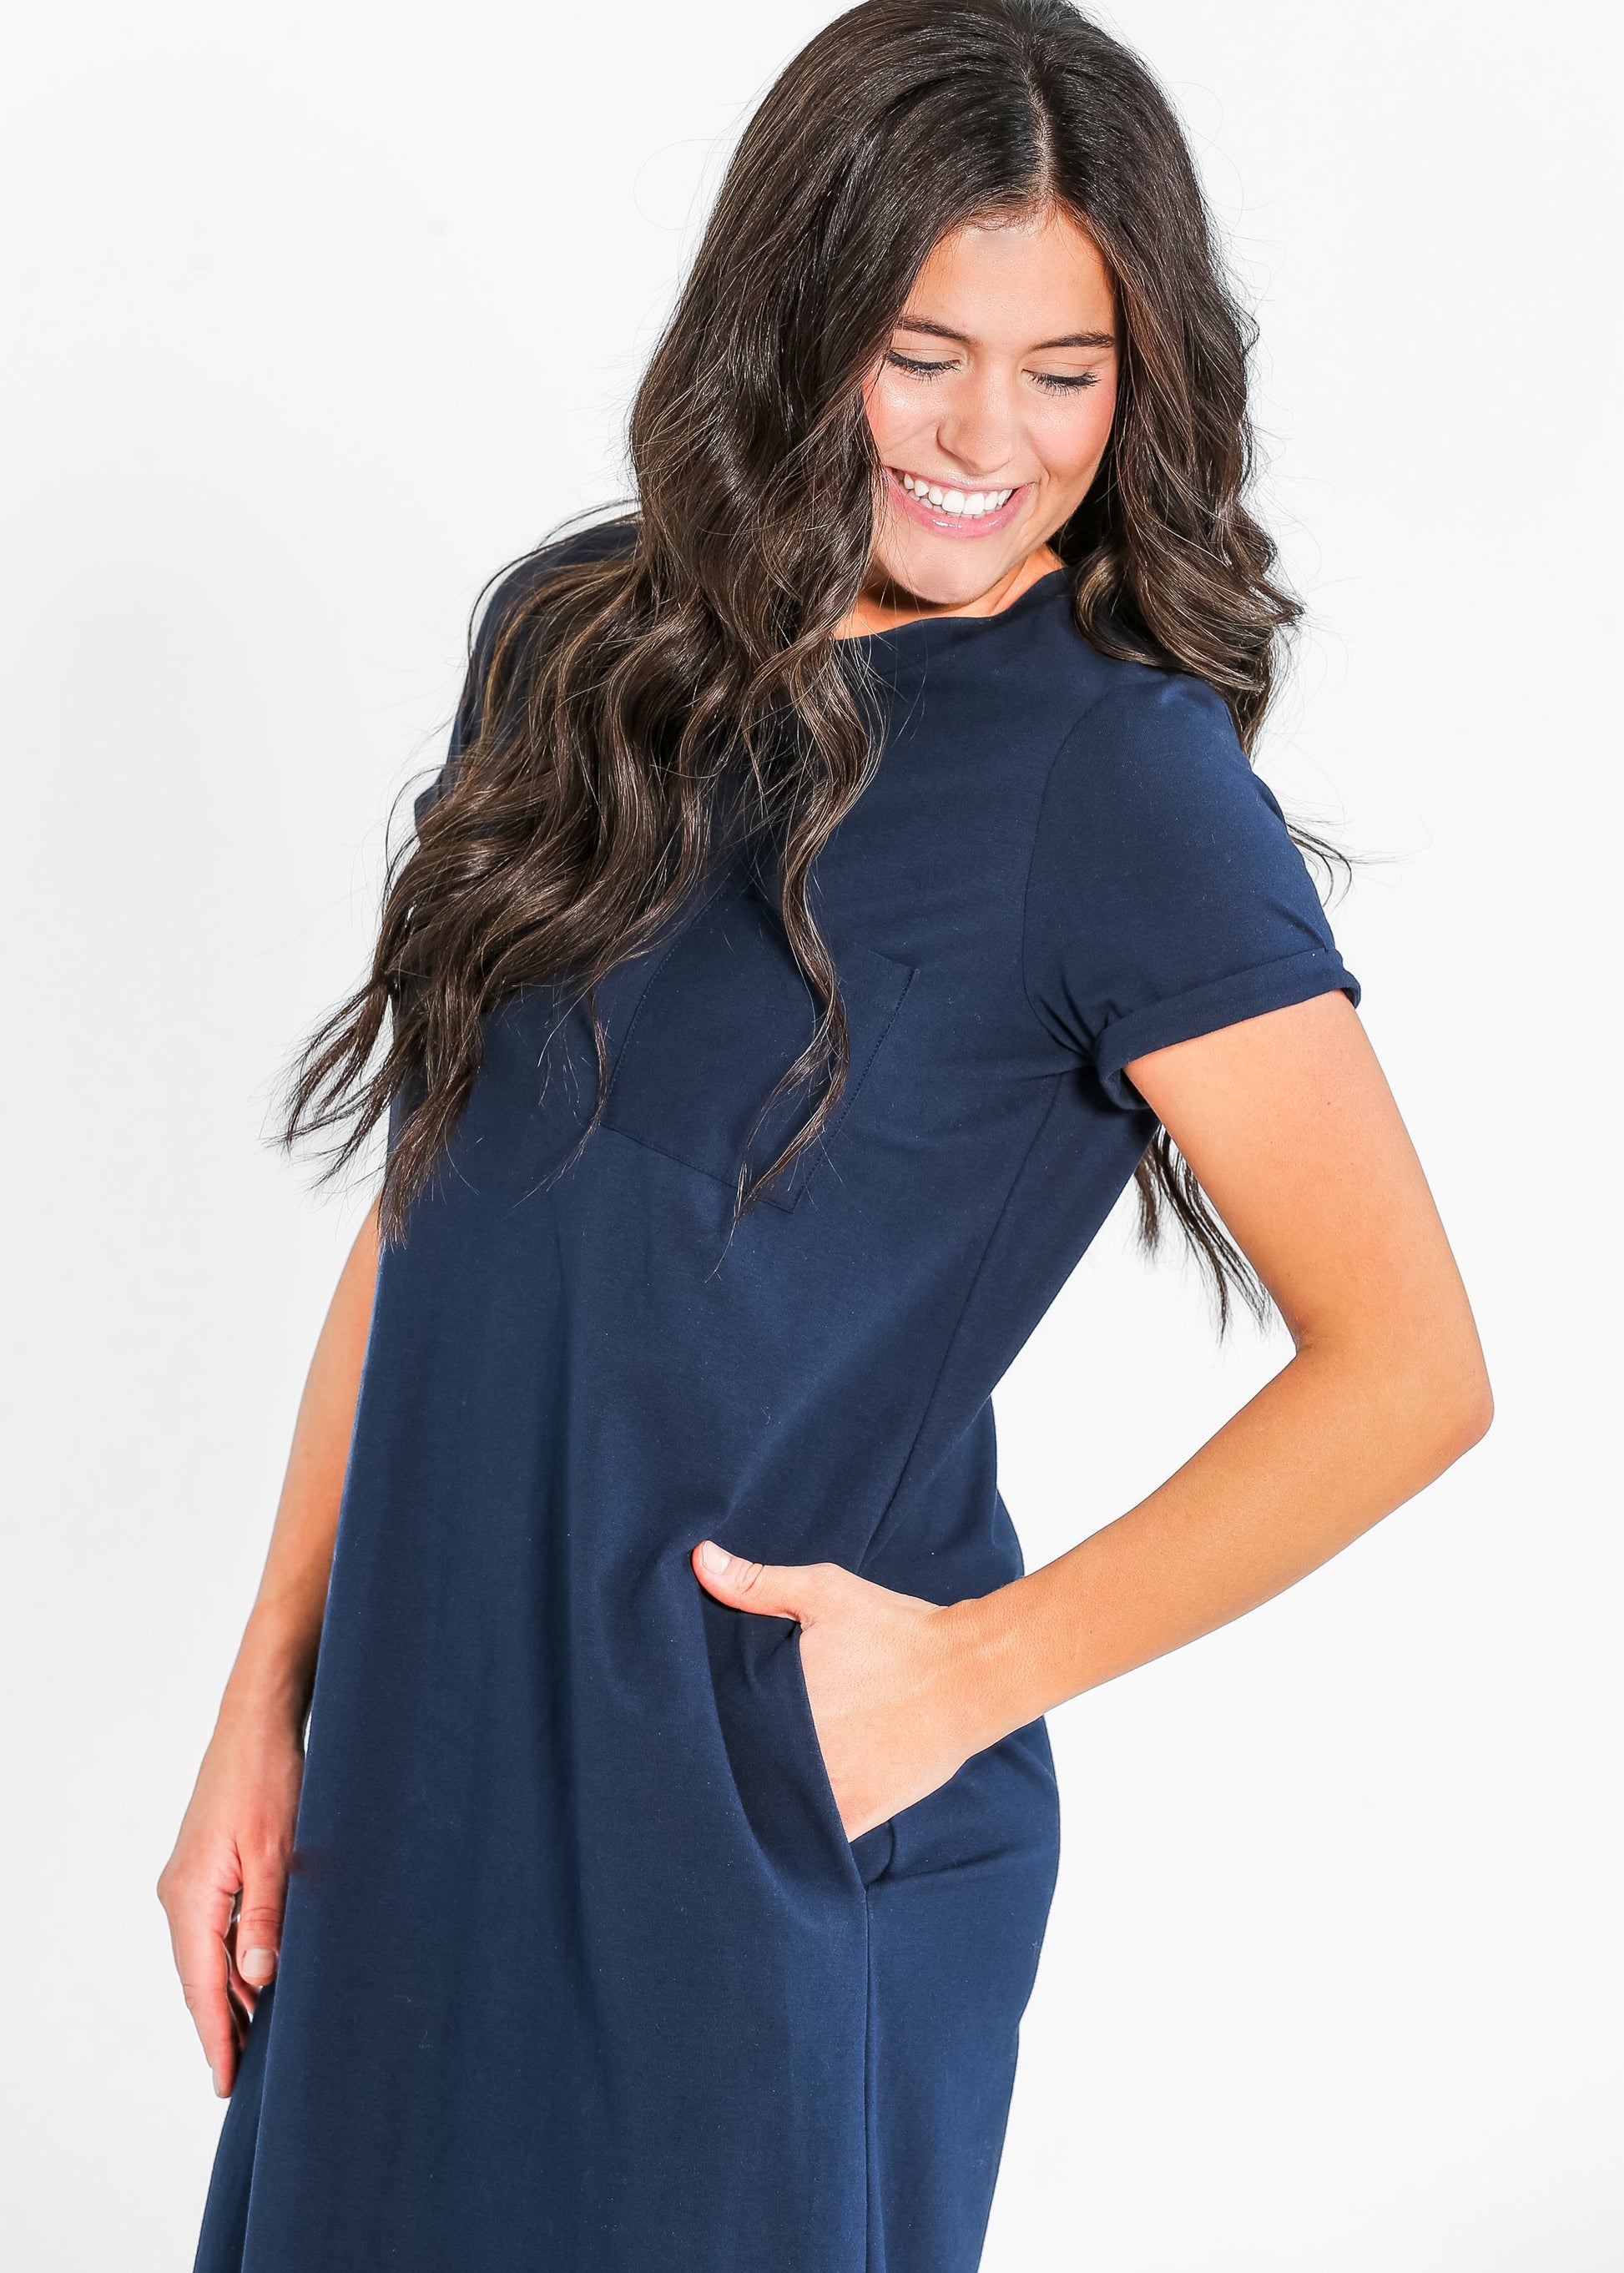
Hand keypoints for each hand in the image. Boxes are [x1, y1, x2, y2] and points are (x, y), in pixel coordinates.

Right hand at [156, 1708, 304, 2096]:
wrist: (257, 1723)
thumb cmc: (269, 1778)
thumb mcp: (279, 1850)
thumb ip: (267, 1916)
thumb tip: (257, 1976)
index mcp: (191, 1896)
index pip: (202, 1985)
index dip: (217, 2036)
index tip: (225, 2083)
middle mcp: (181, 1893)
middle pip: (201, 1976)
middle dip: (222, 2024)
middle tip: (242, 2076)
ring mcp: (191, 1879)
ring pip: (209, 1953)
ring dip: (233, 1991)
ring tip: (257, 2039)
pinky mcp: (207, 1866)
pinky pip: (216, 1927)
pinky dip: (236, 1956)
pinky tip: (260, 1975)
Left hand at [691, 1540, 997, 1838]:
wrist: (970, 1674)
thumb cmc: (898, 1630)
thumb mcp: (826, 1591)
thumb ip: (758, 1583)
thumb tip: (700, 1560)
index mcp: (777, 1697)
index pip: (714, 1722)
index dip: (704, 1721)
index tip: (703, 1715)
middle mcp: (796, 1748)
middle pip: (739, 1764)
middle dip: (731, 1756)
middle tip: (729, 1745)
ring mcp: (827, 1787)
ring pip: (770, 1804)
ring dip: (763, 1792)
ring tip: (758, 1778)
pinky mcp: (858, 1814)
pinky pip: (811, 1834)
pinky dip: (798, 1828)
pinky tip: (792, 1811)